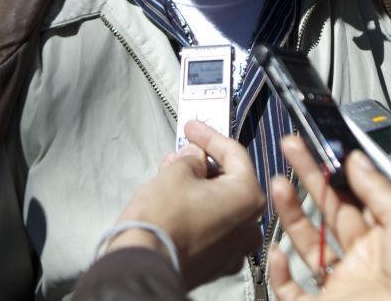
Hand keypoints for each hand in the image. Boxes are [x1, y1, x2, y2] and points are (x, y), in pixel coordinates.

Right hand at [109, 120, 264, 289]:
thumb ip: (191, 158)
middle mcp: (249, 225)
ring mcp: (234, 248)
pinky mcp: (216, 262)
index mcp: (247, 198)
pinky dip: (198, 208)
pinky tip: (176, 197)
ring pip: (220, 203)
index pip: (233, 153)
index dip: (209, 136)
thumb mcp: (176, 172)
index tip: (192, 127)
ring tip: (172, 170)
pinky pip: (213, 225)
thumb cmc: (162, 219)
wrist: (141, 264)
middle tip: (183, 149)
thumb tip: (195, 157)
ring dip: (199, 184)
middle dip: (204, 161)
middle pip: (230, 180)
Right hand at [269, 135, 390, 300]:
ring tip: (277, 182)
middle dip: (309, 177)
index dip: (337, 171)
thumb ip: (379, 189)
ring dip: (291, 212)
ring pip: (307, 244)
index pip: (356, 197)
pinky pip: (292, 291)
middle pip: (329, 211)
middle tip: (292, 148)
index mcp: (390, 239)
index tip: (320, 147)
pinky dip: (279, 272)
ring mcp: (342, 285)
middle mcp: (364, 260)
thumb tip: (356, 159)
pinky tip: (277, 249)